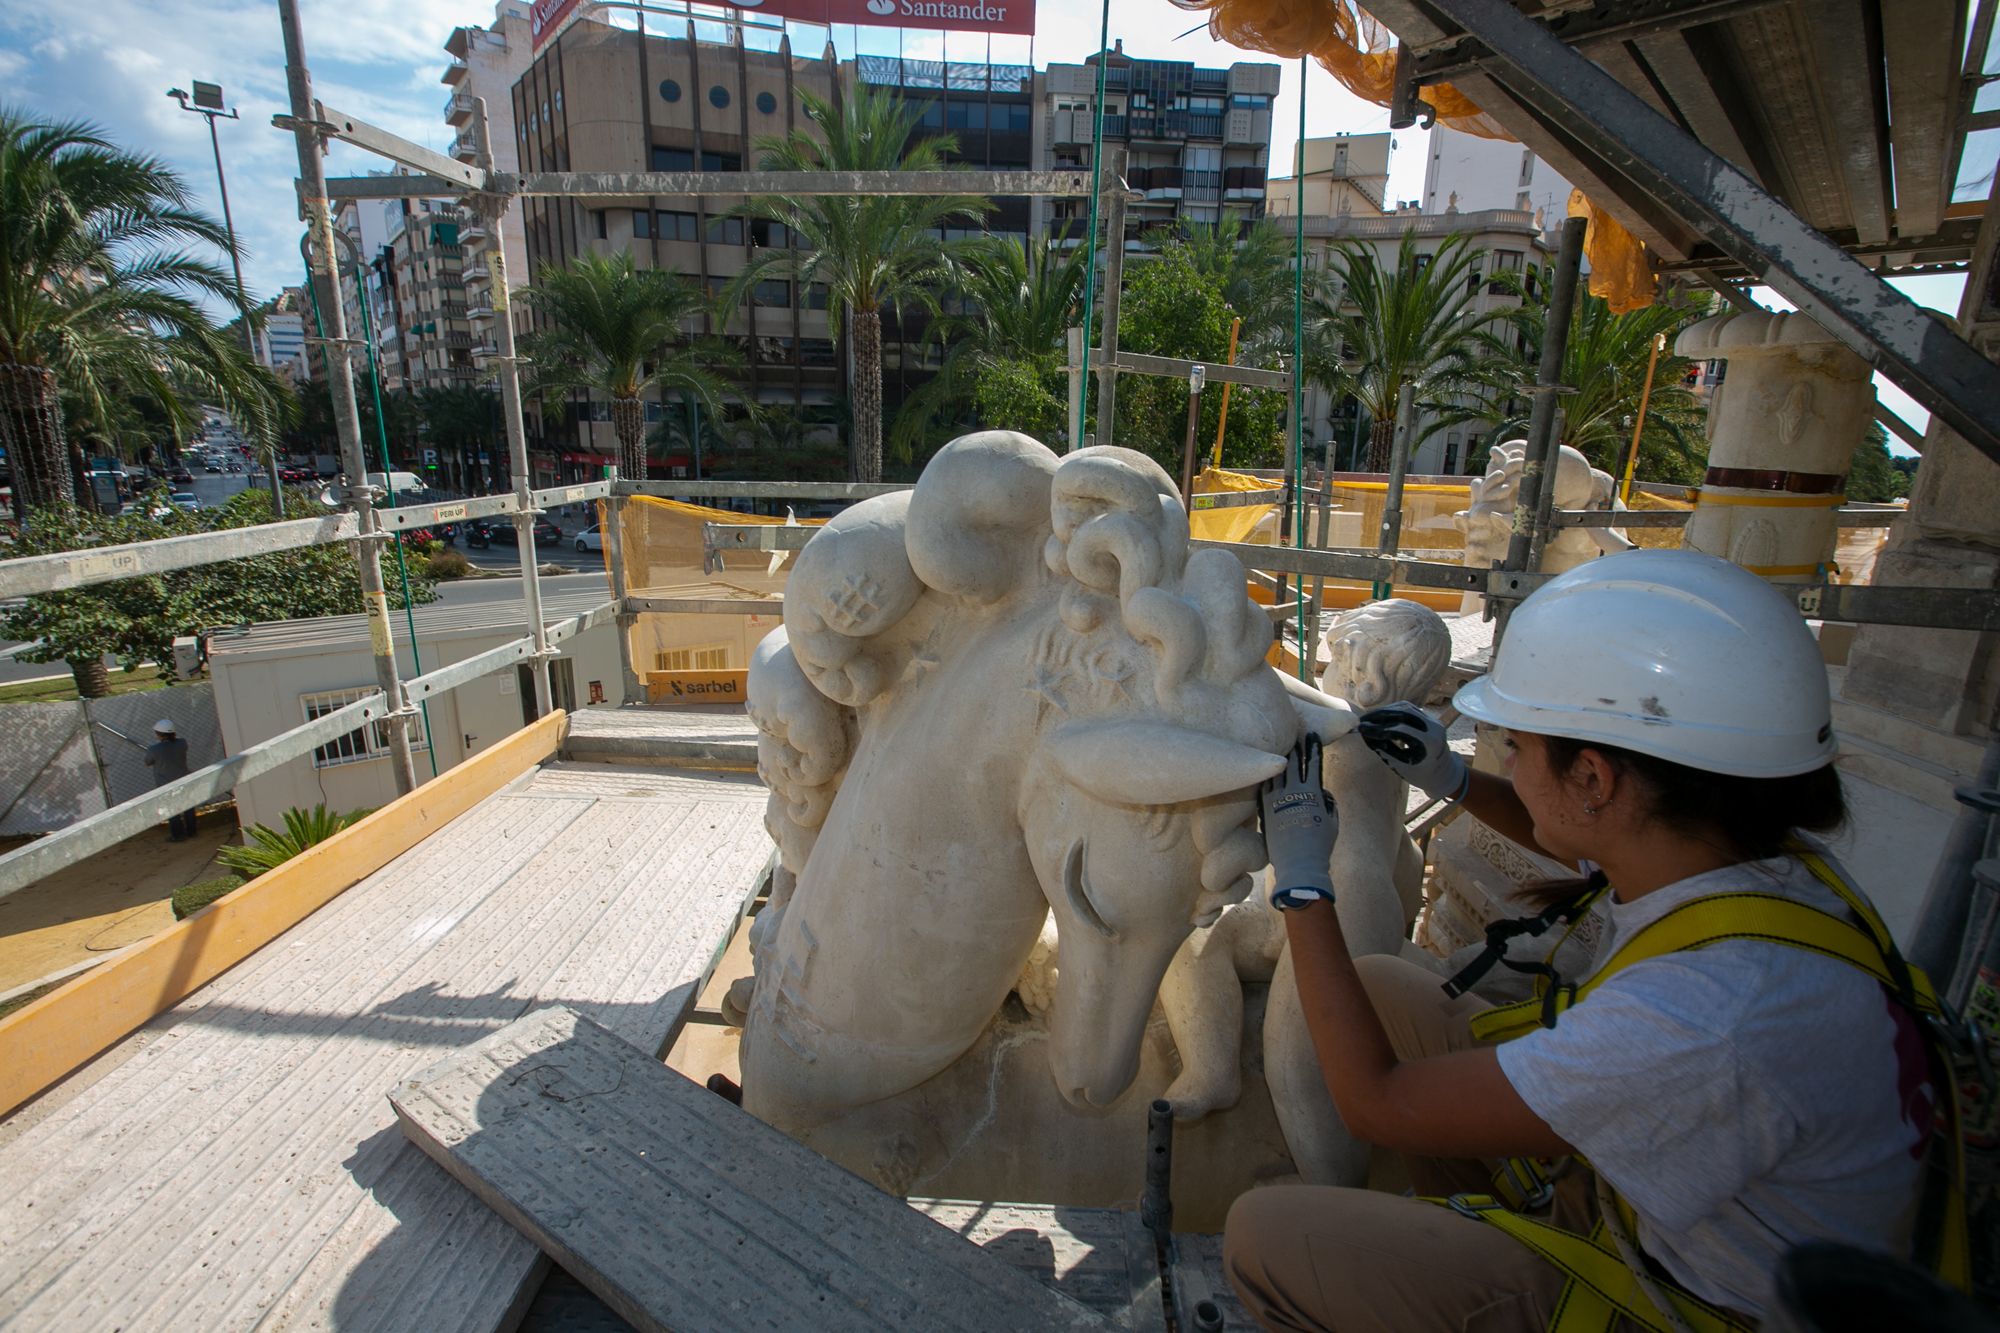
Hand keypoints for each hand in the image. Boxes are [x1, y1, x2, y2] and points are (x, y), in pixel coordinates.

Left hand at [1260, 736, 1337, 910]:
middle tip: (1293, 735)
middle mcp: (1294, 793)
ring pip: (1277, 773)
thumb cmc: (1319, 847)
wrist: (1299, 865)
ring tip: (1277, 748)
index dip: (1313, 748)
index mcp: (1314, 793)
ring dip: (1278, 760)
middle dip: (1294, 748)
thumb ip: (1329, 805)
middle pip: (1292, 763)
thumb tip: (1322, 793)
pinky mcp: (1265, 810)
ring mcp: (1277, 800)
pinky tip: (1265, 770)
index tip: (1312, 736)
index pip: (1313, 764)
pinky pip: (1265, 787)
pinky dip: (1266, 777)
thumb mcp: (1333, 823)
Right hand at [1356, 703, 1468, 802]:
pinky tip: (1381, 717)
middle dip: (1379, 715)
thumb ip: (1384, 750)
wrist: (1443, 773)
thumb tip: (1365, 735)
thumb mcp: (1401, 767)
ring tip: (1369, 718)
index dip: (1378, 728)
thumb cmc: (1421, 774)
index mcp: (1429, 742)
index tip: (1361, 729)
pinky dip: (1393, 711)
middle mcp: (1434, 727)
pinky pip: (1410, 709)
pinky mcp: (1430, 718)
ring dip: (1385, 711)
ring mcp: (1433, 720)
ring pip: (1405, 707)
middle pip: (1402, 712)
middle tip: (1362, 720)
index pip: (1399, 728)